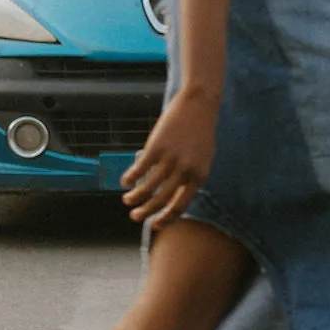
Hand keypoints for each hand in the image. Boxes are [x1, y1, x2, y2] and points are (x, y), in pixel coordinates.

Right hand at [121, 88, 218, 225]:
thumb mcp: (204, 158)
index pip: (180, 206)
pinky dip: (130, 178)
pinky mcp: (156, 147)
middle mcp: (185, 171)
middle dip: (145, 213)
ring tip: (128, 200)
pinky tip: (125, 181)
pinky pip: (139, 169)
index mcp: (199, 176)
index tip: (154, 224)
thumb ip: (192, 177)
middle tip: (135, 217)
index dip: (166, 219)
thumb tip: (176, 195)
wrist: (199, 104)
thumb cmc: (201, 131)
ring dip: (134, 198)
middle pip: (161, 200)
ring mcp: (170, 159)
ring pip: (147, 188)